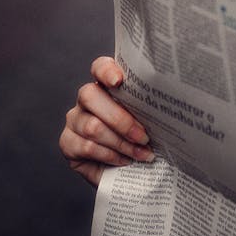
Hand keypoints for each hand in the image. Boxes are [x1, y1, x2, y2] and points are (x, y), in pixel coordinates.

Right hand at [59, 57, 153, 186]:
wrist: (129, 168)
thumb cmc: (142, 138)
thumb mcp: (148, 120)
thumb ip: (149, 109)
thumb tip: (168, 107)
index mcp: (108, 85)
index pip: (100, 67)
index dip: (107, 71)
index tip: (119, 81)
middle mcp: (87, 98)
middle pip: (91, 96)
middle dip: (121, 120)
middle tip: (144, 137)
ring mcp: (75, 120)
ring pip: (92, 126)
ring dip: (121, 143)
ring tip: (140, 153)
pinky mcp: (68, 143)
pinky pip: (87, 147)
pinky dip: (110, 155)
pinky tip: (125, 160)